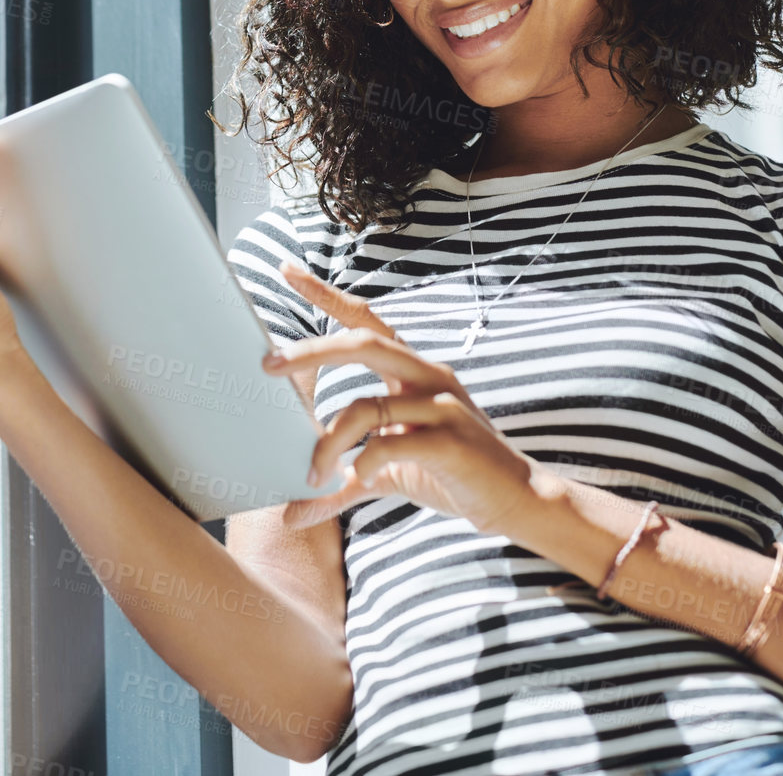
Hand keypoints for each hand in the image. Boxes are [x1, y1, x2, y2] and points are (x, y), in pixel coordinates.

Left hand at [264, 261, 538, 536]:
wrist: (514, 500)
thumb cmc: (449, 474)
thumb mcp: (389, 472)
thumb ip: (342, 483)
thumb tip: (291, 513)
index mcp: (412, 372)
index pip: (365, 320)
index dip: (326, 293)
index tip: (286, 270)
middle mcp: (427, 376)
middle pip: (362, 342)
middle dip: (311, 349)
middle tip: (268, 364)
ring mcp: (442, 405)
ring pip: (364, 406)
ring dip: (328, 442)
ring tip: (313, 474)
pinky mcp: (450, 440)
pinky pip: (390, 443)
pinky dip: (365, 462)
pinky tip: (360, 477)